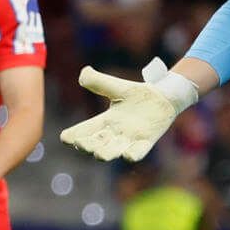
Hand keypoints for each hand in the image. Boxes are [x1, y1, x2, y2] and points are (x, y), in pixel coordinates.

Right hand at [58, 65, 183, 161]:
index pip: (86, 129)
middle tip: (81, 144)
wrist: (163, 98)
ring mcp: (130, 139)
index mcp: (106, 120)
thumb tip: (84, 73)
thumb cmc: (138, 94)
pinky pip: (138, 152)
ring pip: (114, 150)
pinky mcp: (146, 141)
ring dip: (106, 153)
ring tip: (98, 154)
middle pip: (97, 143)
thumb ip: (99, 81)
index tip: (65, 138)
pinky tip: (127, 155)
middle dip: (88, 145)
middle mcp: (115, 133)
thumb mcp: (116, 87)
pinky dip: (132, 155)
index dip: (75, 134)